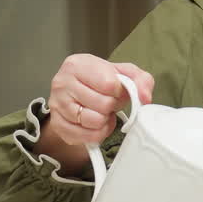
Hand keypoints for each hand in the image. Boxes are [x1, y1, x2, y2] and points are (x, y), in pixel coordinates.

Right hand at [35, 55, 153, 172]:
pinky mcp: (58, 125)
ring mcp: (57, 105)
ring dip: (105, 121)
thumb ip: (141, 80)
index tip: (115, 90)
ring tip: (101, 112)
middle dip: (112, 106)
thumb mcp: (123, 73)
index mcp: (77, 64)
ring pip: (95, 122)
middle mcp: (62, 83)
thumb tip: (145, 98)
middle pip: (103, 105)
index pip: (109, 84)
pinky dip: (97, 133)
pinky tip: (95, 124)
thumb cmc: (100, 82)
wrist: (76, 95)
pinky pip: (87, 137)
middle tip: (108, 102)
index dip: (119, 92)